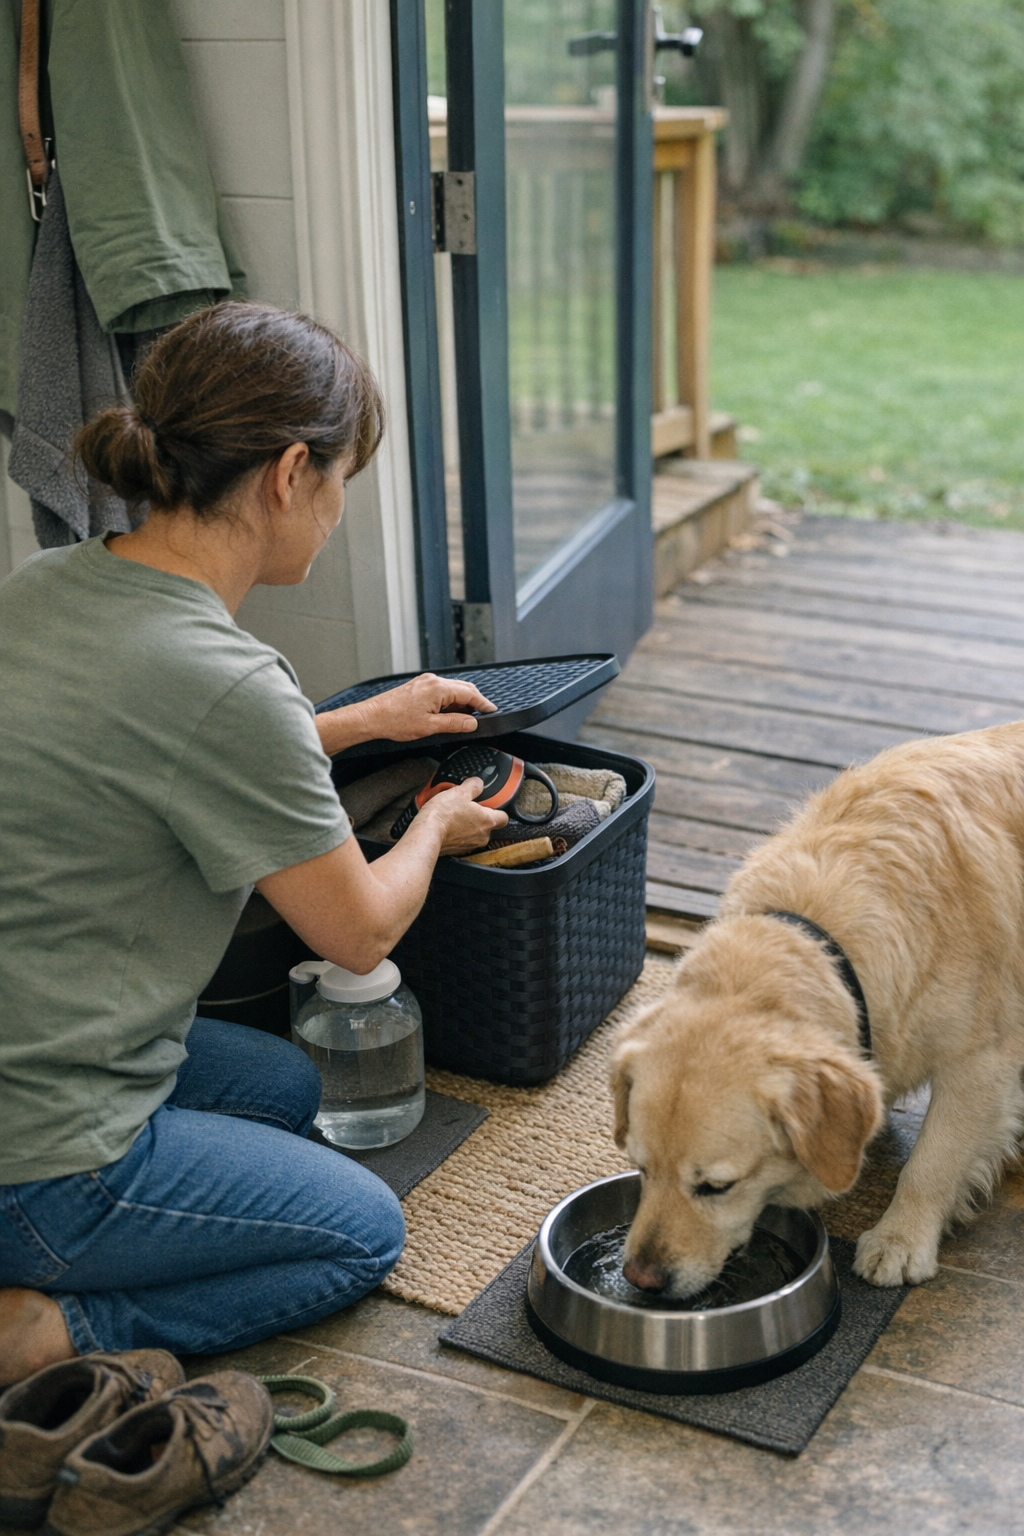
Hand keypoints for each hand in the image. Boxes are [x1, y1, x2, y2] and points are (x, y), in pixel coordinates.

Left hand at [316, 673, 496, 755]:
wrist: (373, 717)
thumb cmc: (395, 721)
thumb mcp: (430, 727)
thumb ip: (454, 724)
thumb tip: (472, 723)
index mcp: (438, 688)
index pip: (470, 694)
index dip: (483, 704)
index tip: (492, 711)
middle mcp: (433, 681)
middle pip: (463, 689)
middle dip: (475, 702)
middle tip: (482, 716)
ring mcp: (425, 682)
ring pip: (452, 690)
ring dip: (461, 703)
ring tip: (463, 720)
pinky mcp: (419, 687)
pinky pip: (441, 692)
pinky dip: (449, 702)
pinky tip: (448, 714)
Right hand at [418, 778, 507, 855]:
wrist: (426, 834)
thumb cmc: (444, 815)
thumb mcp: (460, 791)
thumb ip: (474, 786)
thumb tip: (477, 783)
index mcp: (488, 821)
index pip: (504, 817)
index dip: (498, 808)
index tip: (490, 802)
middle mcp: (482, 836)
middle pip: (488, 825)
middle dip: (479, 816)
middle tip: (467, 806)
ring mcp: (469, 845)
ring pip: (473, 832)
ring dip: (466, 824)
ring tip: (454, 814)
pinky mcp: (456, 850)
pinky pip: (461, 839)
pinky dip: (456, 832)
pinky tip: (447, 824)